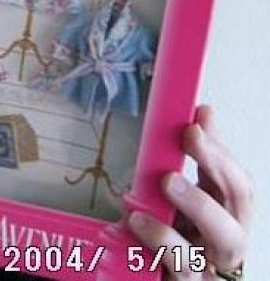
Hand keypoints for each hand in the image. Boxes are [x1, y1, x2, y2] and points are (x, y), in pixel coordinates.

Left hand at [128, 105, 250, 278]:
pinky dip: (161, 237)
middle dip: (217, 162)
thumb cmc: (177, 240)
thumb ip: (195, 160)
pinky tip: (137, 218)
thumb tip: (204, 113)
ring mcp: (212, 265)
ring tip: (166, 179)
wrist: (160, 280)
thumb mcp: (185, 198)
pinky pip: (182, 262)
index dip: (221, 149)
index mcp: (227, 214)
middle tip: (190, 135)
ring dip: (197, 201)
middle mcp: (228, 239)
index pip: (239, 179)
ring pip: (224, 237)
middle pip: (240, 200)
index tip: (198, 120)